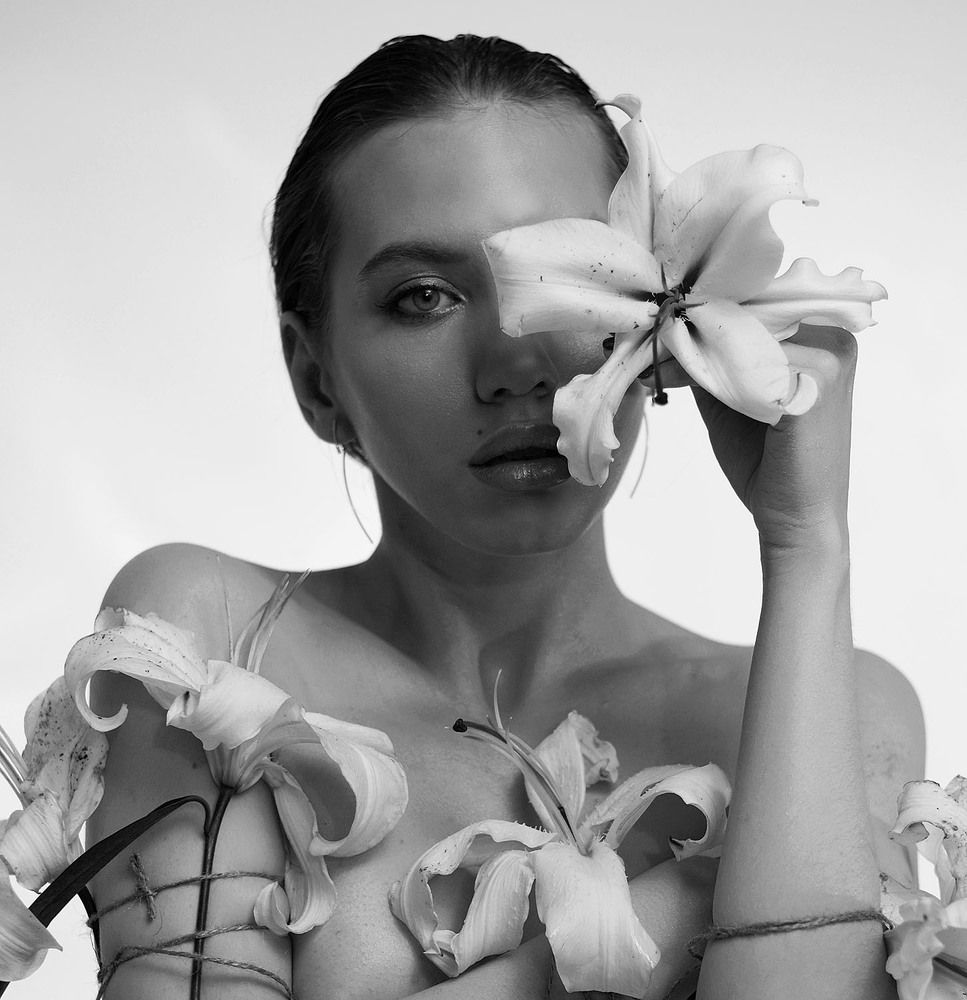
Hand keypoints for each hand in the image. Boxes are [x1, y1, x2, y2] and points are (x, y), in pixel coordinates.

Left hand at [648, 324, 856, 555]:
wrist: (795, 518)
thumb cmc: (765, 461)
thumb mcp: (733, 396)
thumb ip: (712, 358)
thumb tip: (667, 329)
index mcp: (823, 334)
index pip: (759, 300)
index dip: (708, 307)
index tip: (662, 318)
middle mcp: (834, 336)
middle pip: (751, 308)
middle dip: (696, 322)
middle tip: (649, 333)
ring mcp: (829, 356)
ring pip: (744, 331)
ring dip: (694, 342)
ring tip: (654, 357)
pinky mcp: (817, 380)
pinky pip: (747, 360)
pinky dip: (706, 368)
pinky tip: (672, 376)